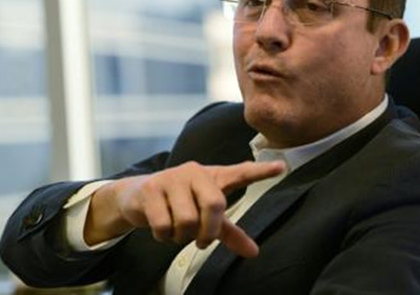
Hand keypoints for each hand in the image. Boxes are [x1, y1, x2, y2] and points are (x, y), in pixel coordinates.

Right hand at [85, 160, 285, 257]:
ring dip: (182, 236)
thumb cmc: (178, 204)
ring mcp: (172, 177)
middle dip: (207, 231)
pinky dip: (164, 236)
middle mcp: (195, 171)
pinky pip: (165, 225)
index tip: (282, 167)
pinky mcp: (151, 188)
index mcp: (213, 177)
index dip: (261, 172)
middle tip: (201, 240)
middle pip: (215, 205)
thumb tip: (254, 252)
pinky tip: (159, 228)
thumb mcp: (205, 217)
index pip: (240, 173)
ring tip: (176, 230)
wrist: (137, 196)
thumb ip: (229, 232)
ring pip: (188, 221)